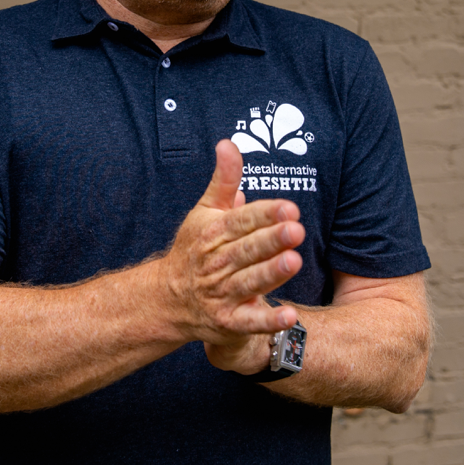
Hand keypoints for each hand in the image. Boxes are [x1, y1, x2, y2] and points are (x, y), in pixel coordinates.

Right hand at [157, 140, 304, 353]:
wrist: (167, 298)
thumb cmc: (193, 250)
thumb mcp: (205, 212)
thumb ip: (224, 181)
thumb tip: (229, 143)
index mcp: (213, 234)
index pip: (241, 221)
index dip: (264, 214)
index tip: (289, 207)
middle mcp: (216, 263)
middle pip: (246, 250)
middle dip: (271, 240)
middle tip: (296, 230)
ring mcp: (221, 294)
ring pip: (248, 282)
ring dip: (271, 274)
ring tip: (294, 262)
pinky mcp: (228, 321)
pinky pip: (249, 322)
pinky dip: (268, 320)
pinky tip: (290, 315)